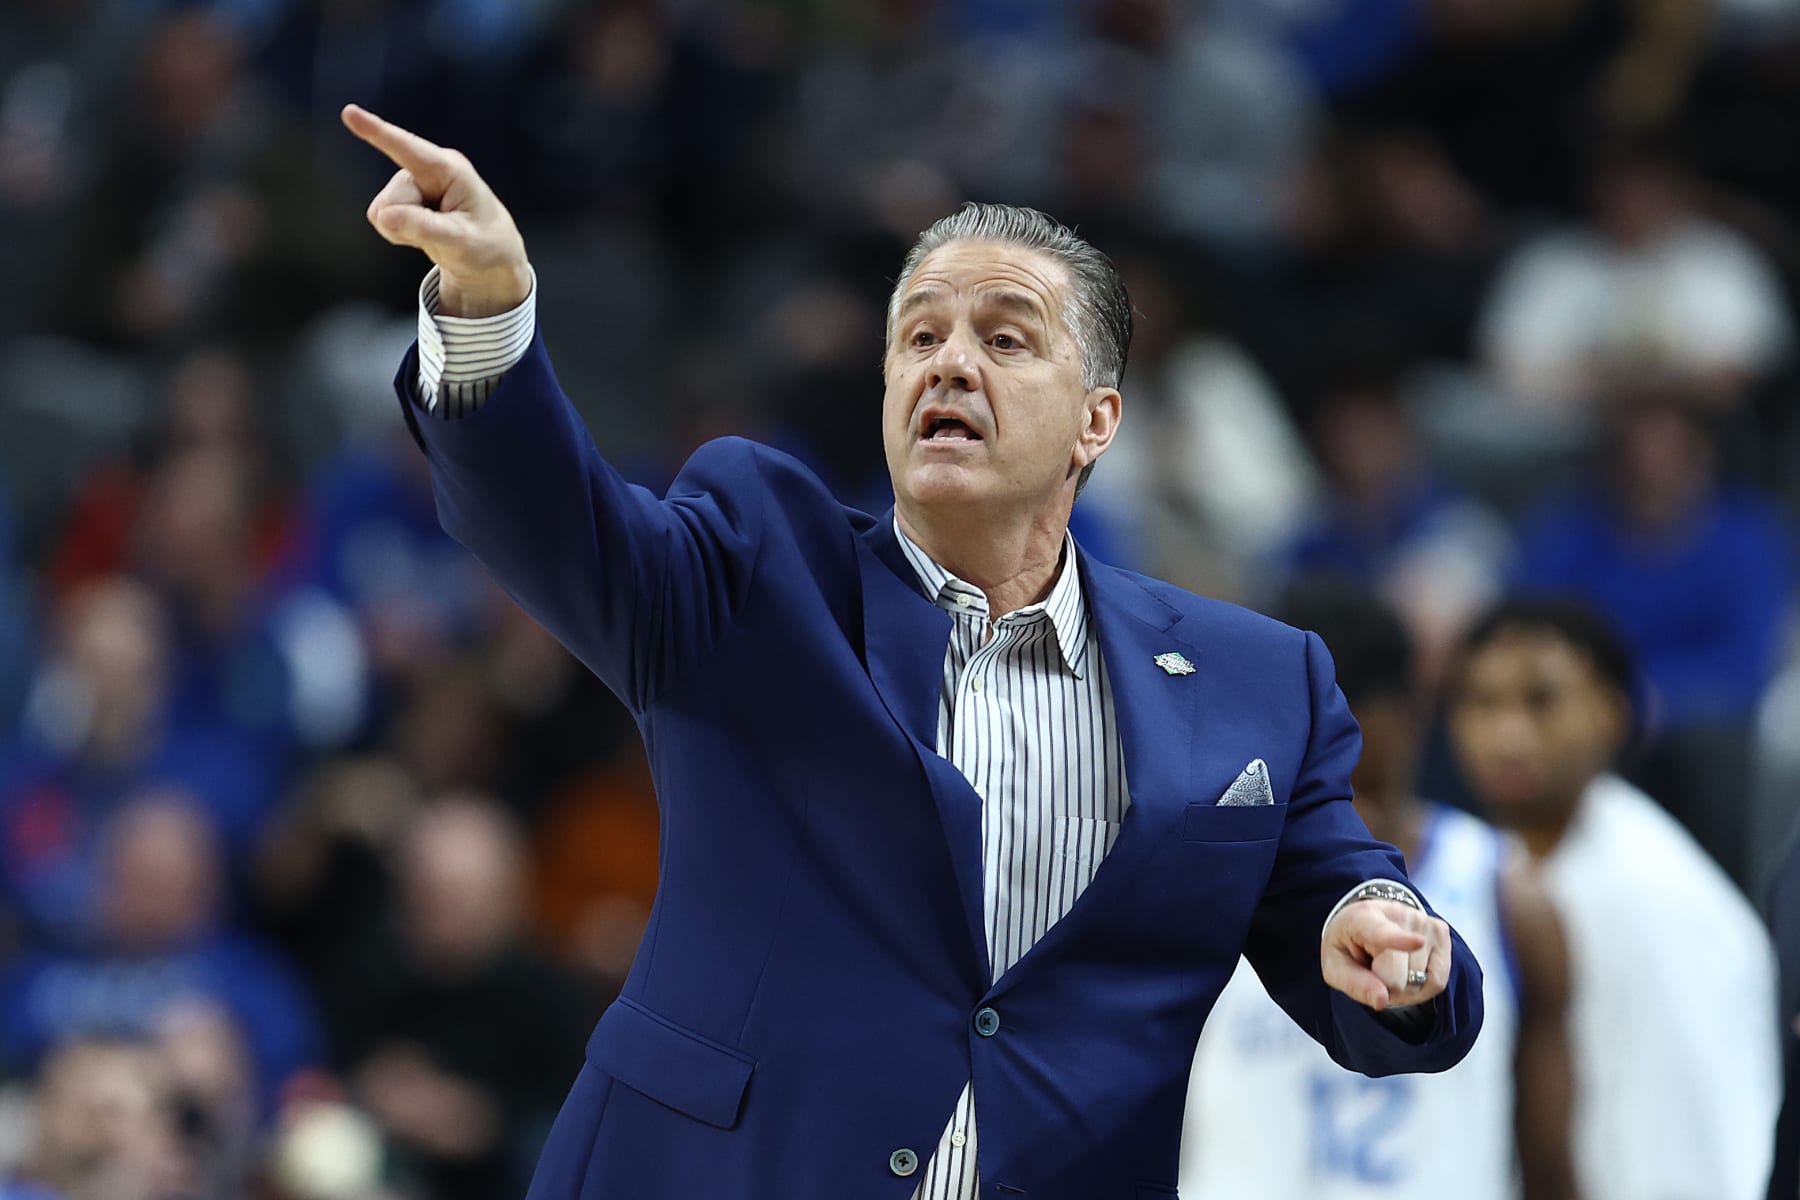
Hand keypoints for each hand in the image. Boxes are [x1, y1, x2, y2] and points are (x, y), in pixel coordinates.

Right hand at [340, 104, 530, 317]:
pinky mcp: (403, 198)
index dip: (377, 131)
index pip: (407, 149)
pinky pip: (383, 220)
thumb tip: (383, 216)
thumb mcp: (463, 242)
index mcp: (448, 169)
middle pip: (392, 199)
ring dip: (406, 230)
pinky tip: (425, 232)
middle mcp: (427, 170)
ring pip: (384, 212)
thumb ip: (424, 228)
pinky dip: (401, 233)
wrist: (490, 257)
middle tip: (443, 233)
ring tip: (438, 232)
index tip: (349, 112)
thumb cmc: (486, 244)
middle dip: (409, 224)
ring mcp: (413, 183)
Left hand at [1321, 899, 1450, 1011]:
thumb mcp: (1336, 966)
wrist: (1366, 921)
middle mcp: (1398, 914)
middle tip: (1373, 970)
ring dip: (1404, 988)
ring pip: (1420, 982)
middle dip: (1386, 987)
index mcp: (1362, 918)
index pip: (1382, 933)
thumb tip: (1382, 1000)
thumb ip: (1354, 984)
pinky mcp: (1441, 932)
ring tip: (1390, 967)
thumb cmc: (1348, 945)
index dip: (1399, 940)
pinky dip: (1422, 987)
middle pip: (1398, 977)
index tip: (1417, 942)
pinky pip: (1437, 981)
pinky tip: (1408, 971)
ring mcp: (1423, 921)